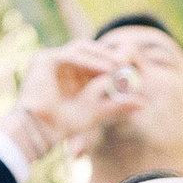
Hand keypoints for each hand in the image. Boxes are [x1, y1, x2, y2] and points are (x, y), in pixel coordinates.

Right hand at [9, 39, 146, 154]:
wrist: (39, 133)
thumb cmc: (64, 126)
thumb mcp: (97, 112)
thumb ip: (117, 106)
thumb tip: (143, 104)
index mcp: (67, 73)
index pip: (92, 59)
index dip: (110, 62)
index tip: (130, 70)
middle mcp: (58, 64)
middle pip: (88, 51)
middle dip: (108, 55)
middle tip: (127, 65)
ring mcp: (50, 60)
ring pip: (81, 49)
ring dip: (102, 56)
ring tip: (119, 67)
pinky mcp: (45, 59)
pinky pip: (72, 54)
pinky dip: (90, 60)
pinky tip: (107, 68)